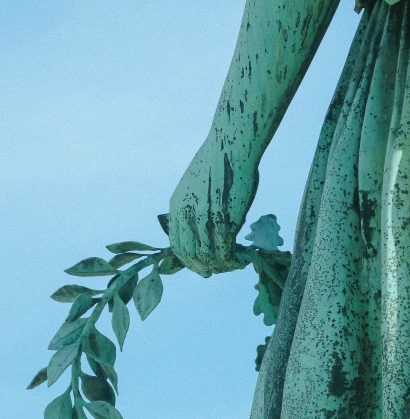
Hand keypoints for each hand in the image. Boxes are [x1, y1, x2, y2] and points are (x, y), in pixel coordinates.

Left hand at [168, 137, 258, 276]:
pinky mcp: (224, 223)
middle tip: (213, 272)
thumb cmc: (219, 160)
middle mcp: (187, 217)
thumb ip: (195, 206)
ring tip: (233, 265)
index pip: (176, 245)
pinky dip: (233, 262)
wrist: (232, 145)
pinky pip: (226, 253)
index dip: (187, 260)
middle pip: (189, 256)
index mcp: (177, 207)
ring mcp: (205, 221)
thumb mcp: (195, 185)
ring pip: (208, 258)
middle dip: (201, 268)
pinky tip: (241, 260)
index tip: (198, 264)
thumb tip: (206, 223)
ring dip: (221, 267)